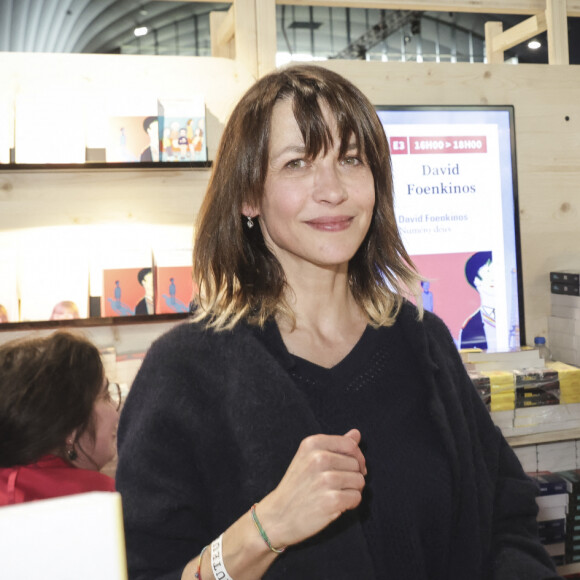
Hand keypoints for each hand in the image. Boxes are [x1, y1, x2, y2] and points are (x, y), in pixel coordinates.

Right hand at [255, 429, 366, 549]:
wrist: (278, 516)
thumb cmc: (297, 486)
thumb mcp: (309, 458)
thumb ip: (334, 445)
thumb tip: (356, 433)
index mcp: (312, 444)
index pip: (350, 444)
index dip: (357, 457)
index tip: (351, 468)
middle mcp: (319, 458)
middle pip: (356, 464)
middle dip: (352, 476)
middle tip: (335, 486)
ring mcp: (325, 479)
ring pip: (359, 481)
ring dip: (352, 490)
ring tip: (334, 494)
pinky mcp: (332, 500)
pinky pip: (357, 497)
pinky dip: (350, 504)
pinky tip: (335, 506)